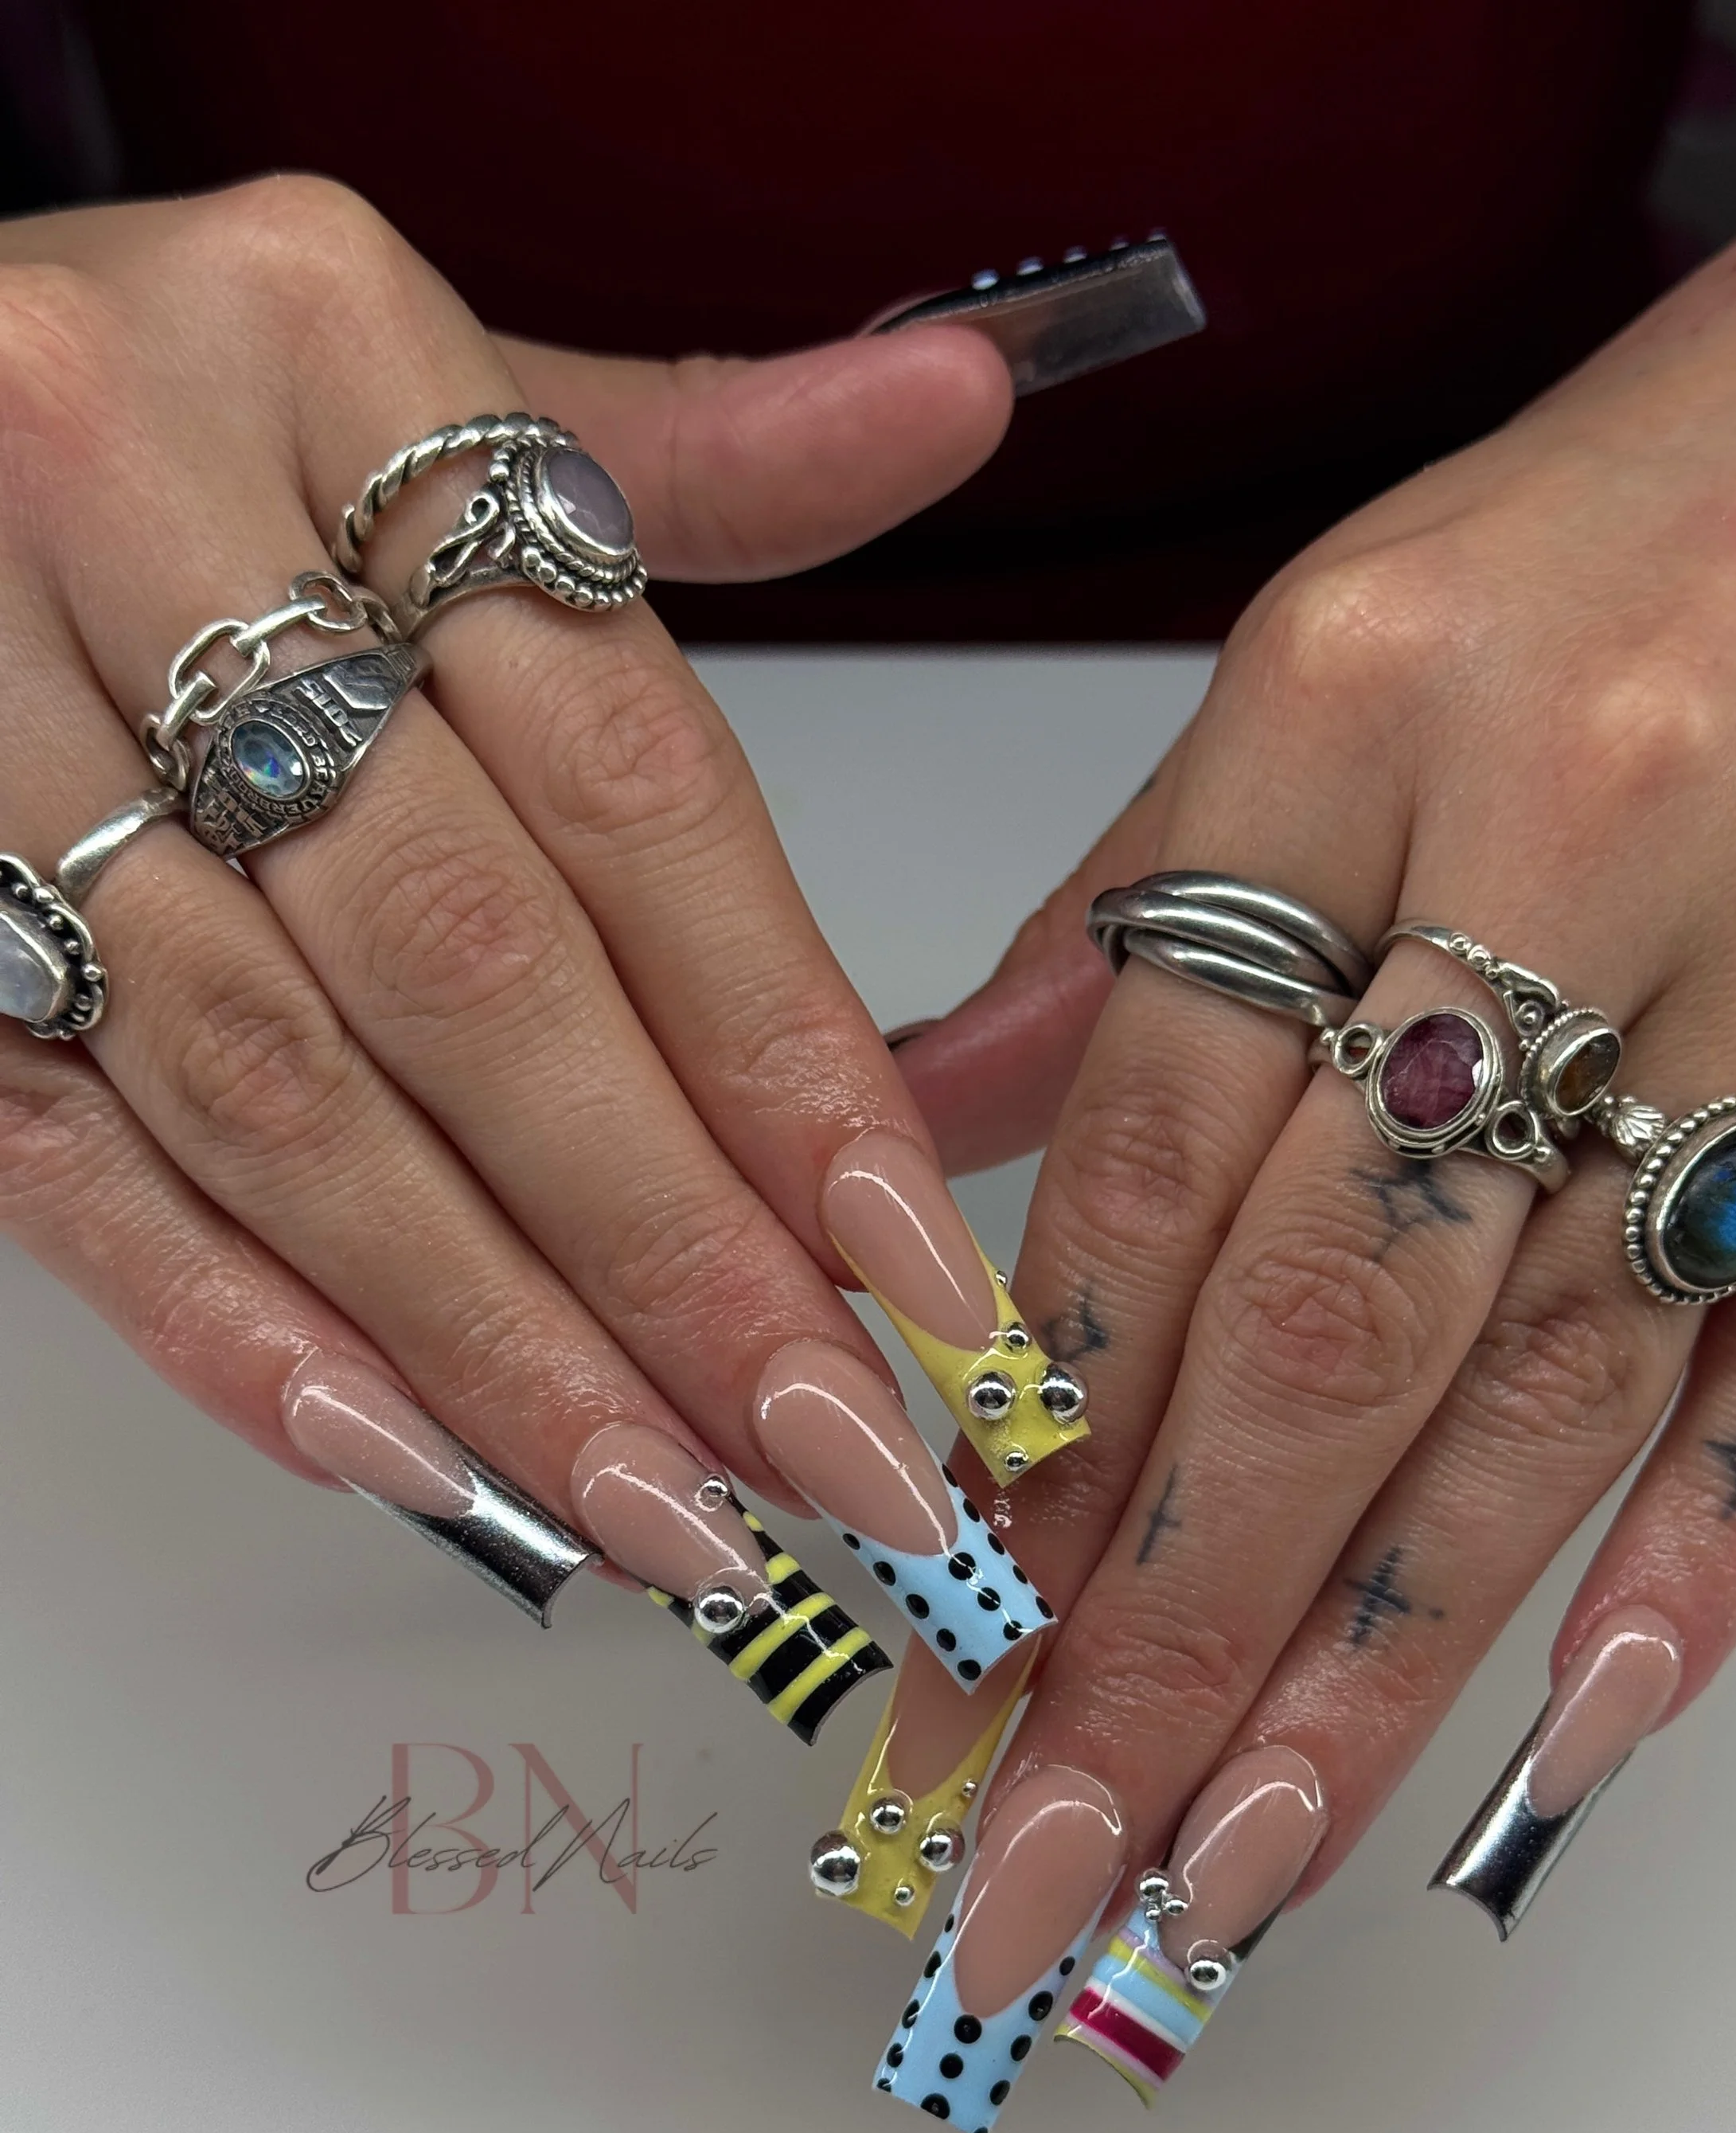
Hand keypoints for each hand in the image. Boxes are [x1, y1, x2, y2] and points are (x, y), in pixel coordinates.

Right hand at [0, 176, 1074, 1709]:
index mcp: (320, 339)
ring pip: (276, 1085)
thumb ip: (693, 454)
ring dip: (486, 1331)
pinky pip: (60, 1142)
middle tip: (827, 1447)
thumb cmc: (173, 396)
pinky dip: (227, 1317)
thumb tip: (961, 397)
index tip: (913, 1263)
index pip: (628, 778)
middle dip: (668, 1248)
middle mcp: (121, 499)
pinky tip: (398, 1453)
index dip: (784, 1047)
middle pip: (470, 962)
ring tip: (662, 1506)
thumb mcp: (420, 375)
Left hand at [882, 163, 1735, 2110]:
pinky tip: (1561, 1743)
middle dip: (1159, 1630)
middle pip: (1327, 1314)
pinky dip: (1699, 1561)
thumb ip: (1142, 904)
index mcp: (1363, 704)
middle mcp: (1578, 840)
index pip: (1148, 1143)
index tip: (939, 1638)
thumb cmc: (1642, 512)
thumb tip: (931, 1132)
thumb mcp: (1343, 633)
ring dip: (1372, 1663)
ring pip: (1551, 1385)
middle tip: (1025, 1861)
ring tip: (1224, 1872)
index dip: (1031, 1423)